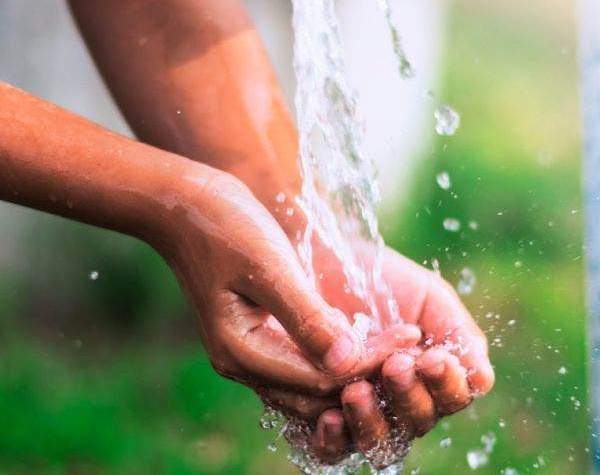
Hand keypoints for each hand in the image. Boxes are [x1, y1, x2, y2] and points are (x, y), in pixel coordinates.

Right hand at [143, 167, 420, 396]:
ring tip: (399, 348)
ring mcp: (248, 354)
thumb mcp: (270, 267)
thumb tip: (348, 361)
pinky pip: (305, 366)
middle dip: (367, 377)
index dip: (371, 363)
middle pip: (318, 395)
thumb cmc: (224, 226)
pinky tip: (369, 338)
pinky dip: (338, 359)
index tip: (411, 335)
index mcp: (241, 351)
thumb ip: (307, 317)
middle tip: (414, 350)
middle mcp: (242, 363)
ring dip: (356, 372)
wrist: (185, 204)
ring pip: (313, 387)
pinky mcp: (258, 338)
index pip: (321, 380)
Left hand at [298, 246, 494, 464]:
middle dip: (409, 397)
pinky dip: (335, 440)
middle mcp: (401, 400)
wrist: (319, 262)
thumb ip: (458, 334)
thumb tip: (482, 381)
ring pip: (380, 442)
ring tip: (356, 391)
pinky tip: (329, 417)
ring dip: (373, 422)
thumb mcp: (428, 298)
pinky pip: (332, 449)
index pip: (453, 396)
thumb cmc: (379, 280)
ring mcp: (363, 412)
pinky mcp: (320, 416)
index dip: (447, 384)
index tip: (432, 358)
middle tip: (395, 365)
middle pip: (418, 422)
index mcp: (433, 375)